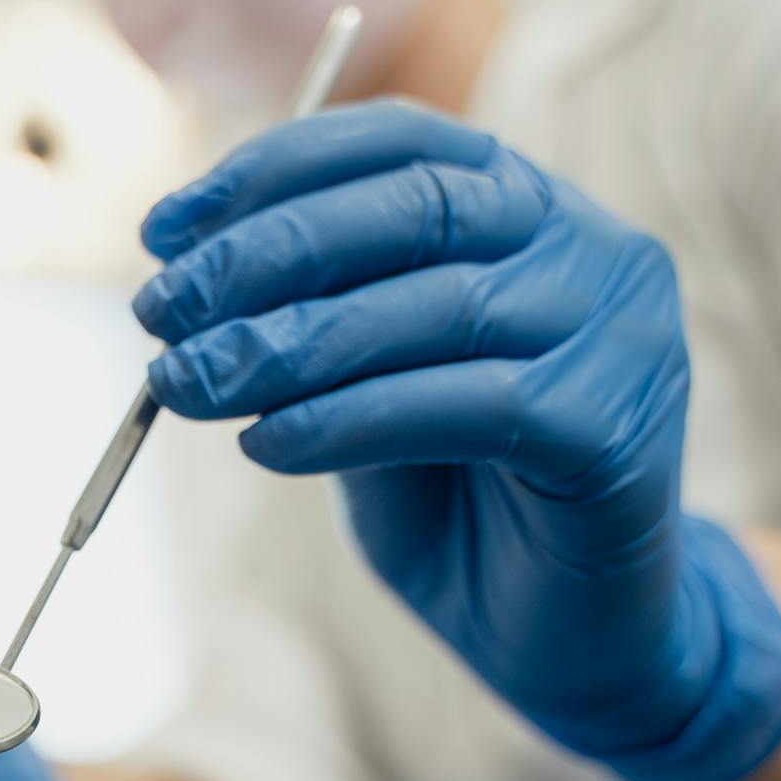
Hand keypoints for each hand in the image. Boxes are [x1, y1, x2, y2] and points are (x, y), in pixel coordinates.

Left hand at [133, 101, 780, 780]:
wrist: (560, 638)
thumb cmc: (454, 501)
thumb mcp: (363, 386)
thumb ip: (312, 317)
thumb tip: (183, 278)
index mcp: (531, 208)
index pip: (400, 142)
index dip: (272, 173)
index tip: (161, 232)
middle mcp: (593, 248)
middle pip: (415, 209)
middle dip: (264, 255)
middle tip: (158, 312)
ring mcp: (622, 333)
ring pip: (433, 308)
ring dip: (286, 344)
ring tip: (184, 383)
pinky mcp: (616, 426)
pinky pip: (465, 407)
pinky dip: (348, 421)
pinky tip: (264, 446)